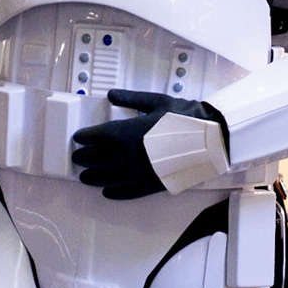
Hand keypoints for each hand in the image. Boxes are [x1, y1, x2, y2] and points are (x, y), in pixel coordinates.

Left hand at [73, 90, 228, 198]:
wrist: (210, 138)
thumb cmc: (184, 117)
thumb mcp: (155, 101)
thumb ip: (130, 98)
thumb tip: (111, 94)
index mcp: (129, 132)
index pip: (97, 137)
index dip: (84, 137)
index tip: (77, 138)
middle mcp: (130, 155)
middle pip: (99, 158)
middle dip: (85, 158)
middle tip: (77, 158)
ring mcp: (141, 172)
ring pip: (109, 178)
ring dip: (94, 178)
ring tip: (84, 178)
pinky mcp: (152, 185)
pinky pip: (129, 192)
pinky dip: (115, 193)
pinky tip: (107, 192)